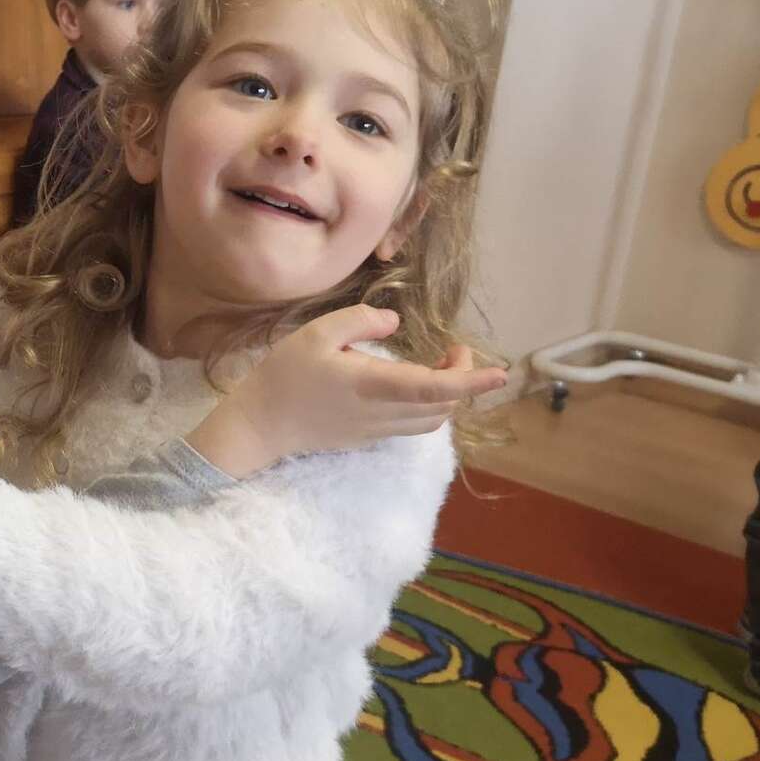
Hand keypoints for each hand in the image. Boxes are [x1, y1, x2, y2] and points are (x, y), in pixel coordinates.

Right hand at [185, 307, 508, 478]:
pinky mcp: (368, 438)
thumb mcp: (316, 334)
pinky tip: (415, 386)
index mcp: (372, 386)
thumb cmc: (284, 376)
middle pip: (442, 407)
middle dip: (463, 381)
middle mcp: (381, 414)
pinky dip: (429, 406)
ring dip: (447, 396)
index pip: (435, 388)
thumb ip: (360, 321)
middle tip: (454, 351)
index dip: (472, 381)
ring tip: (440, 367)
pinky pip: (413, 426)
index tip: (499, 372)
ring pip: (431, 420)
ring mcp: (376, 431)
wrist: (259, 426)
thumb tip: (395, 323)